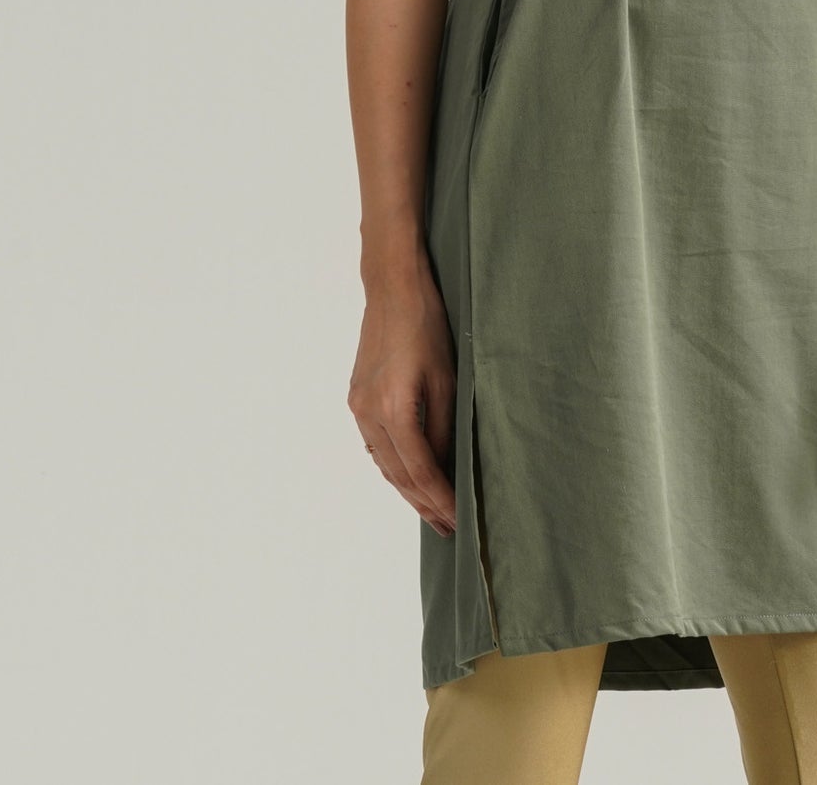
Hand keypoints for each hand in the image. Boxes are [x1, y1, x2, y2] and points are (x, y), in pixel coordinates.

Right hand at [347, 269, 458, 535]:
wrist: (393, 288)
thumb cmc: (427, 326)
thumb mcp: (447, 378)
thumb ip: (443, 427)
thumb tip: (444, 467)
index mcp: (393, 409)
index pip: (420, 470)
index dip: (440, 498)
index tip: (459, 519)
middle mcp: (369, 413)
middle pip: (398, 474)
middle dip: (424, 503)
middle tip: (448, 528)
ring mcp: (358, 406)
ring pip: (384, 463)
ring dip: (408, 489)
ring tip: (433, 510)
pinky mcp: (356, 397)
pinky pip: (376, 444)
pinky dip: (394, 465)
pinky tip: (410, 476)